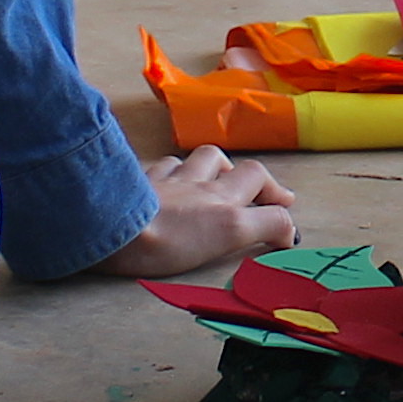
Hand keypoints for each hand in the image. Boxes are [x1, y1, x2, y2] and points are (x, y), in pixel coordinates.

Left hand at [103, 147, 301, 276]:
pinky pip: (163, 168)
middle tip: (272, 196)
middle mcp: (204, 186)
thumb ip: (264, 226)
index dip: (282, 217)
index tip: (285, 235)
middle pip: (244, 172)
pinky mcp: (142, 182)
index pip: (268, 205)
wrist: (116, 227)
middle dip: (262, 183)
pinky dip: (174, 172)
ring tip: (219, 180)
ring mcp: (172, 181)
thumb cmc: (168, 240)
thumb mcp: (228, 234)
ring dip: (218, 168)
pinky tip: (169, 181)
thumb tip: (287, 229)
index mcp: (226, 203)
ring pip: (202, 161)